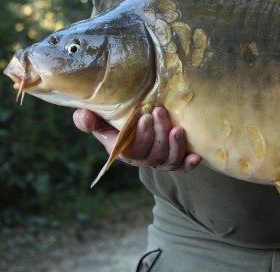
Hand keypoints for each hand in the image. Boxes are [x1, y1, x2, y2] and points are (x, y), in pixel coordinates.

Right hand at [73, 107, 202, 171]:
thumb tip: (83, 115)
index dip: (140, 136)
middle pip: (152, 154)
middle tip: (159, 111)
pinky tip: (195, 156)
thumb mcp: (100, 117)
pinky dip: (189, 163)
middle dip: (157, 133)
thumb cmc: (117, 117)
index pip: (131, 150)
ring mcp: (160, 160)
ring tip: (178, 130)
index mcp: (123, 150)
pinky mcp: (176, 159)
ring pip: (168, 161)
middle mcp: (143, 158)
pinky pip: (182, 166)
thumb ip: (88, 119)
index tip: (144, 116)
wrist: (139, 117)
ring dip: (174, 146)